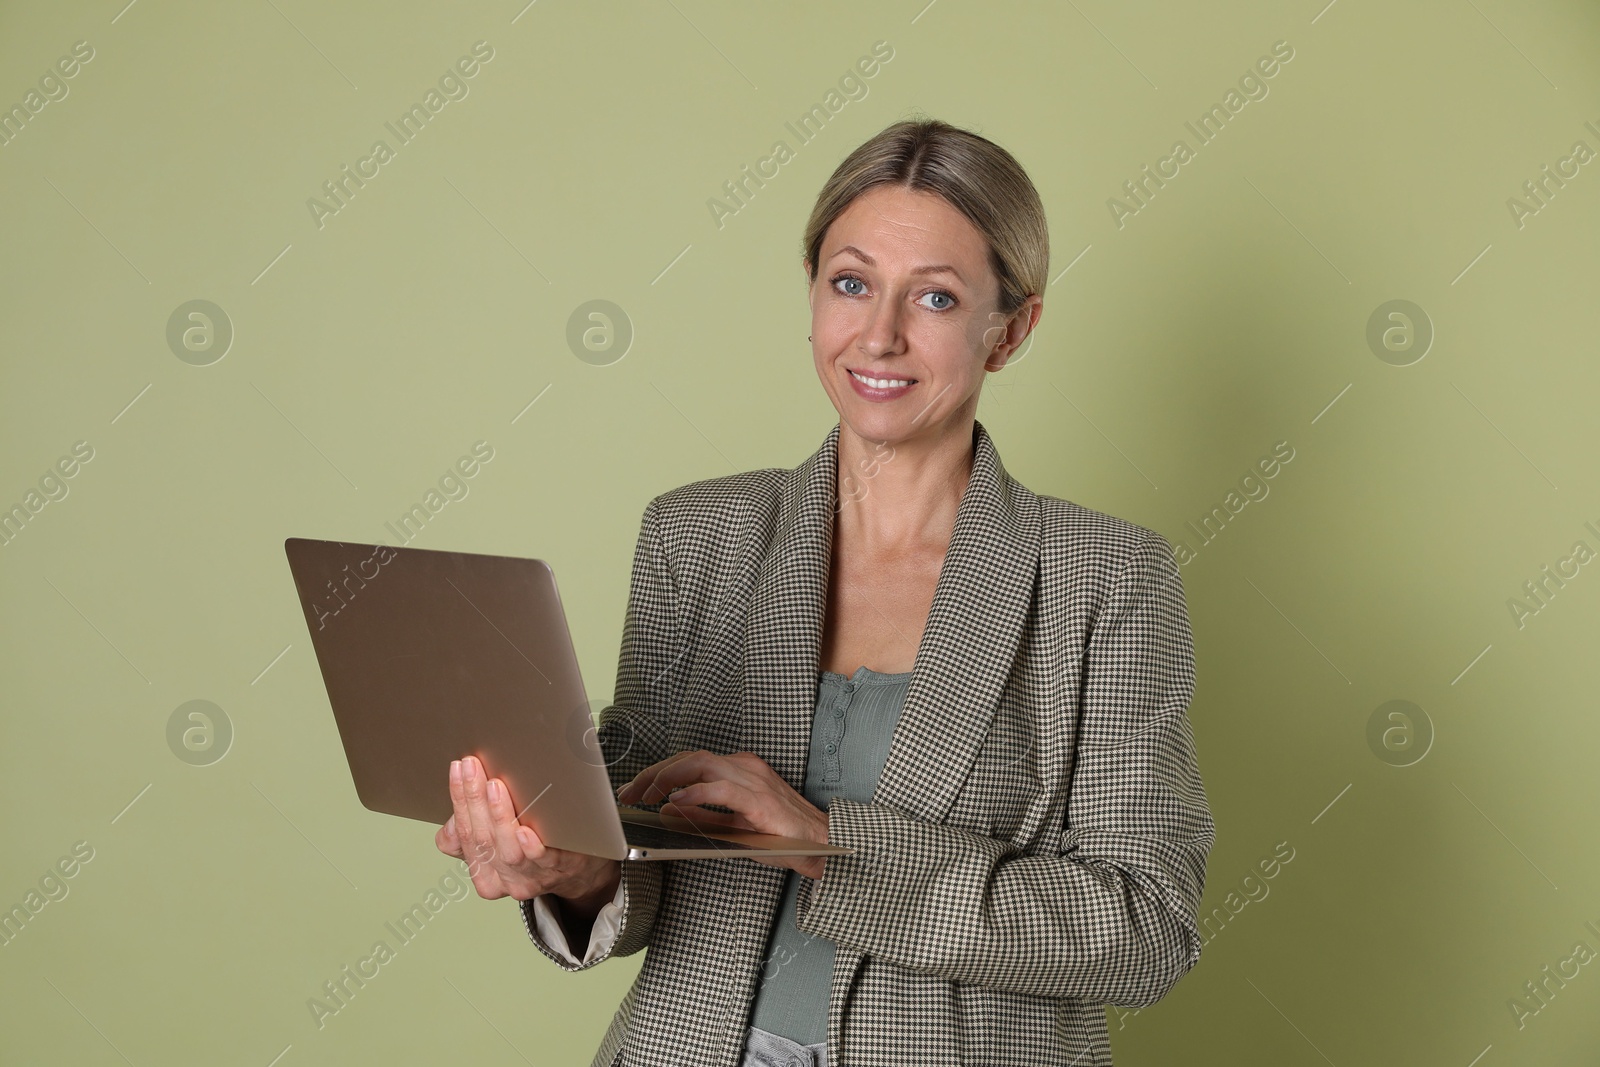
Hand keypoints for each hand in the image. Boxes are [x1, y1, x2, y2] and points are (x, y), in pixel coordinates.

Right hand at [435, 756, 619, 918]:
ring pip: (507, 851)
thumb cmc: (538, 846)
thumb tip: (451, 819)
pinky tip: (525, 831)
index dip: (459, 800)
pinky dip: (531, 847)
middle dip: (474, 799)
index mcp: (484, 874)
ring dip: (499, 816)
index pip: (462, 836)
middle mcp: (504, 881)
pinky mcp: (560, 869)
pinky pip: (542, 860)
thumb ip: (474, 831)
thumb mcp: (501, 841)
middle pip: (482, 839)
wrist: (582, 870)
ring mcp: (532, 877)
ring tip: (495, 786)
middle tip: (473, 766)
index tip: (459, 769)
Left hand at [615, 750, 830, 878]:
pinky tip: (676, 800)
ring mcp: (753, 779)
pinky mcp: (760, 799)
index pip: (690, 761)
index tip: (634, 789)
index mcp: (738, 770)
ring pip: (700, 764)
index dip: (658, 772)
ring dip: (667, 777)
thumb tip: (668, 807)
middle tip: (629, 793)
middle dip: (654, 773)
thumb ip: (702, 814)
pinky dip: (695, 791)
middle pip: (689, 757)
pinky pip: (722, 788)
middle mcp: (744, 767)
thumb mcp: (732, 824)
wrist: (822, 844)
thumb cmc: (780, 835)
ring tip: (645, 794)